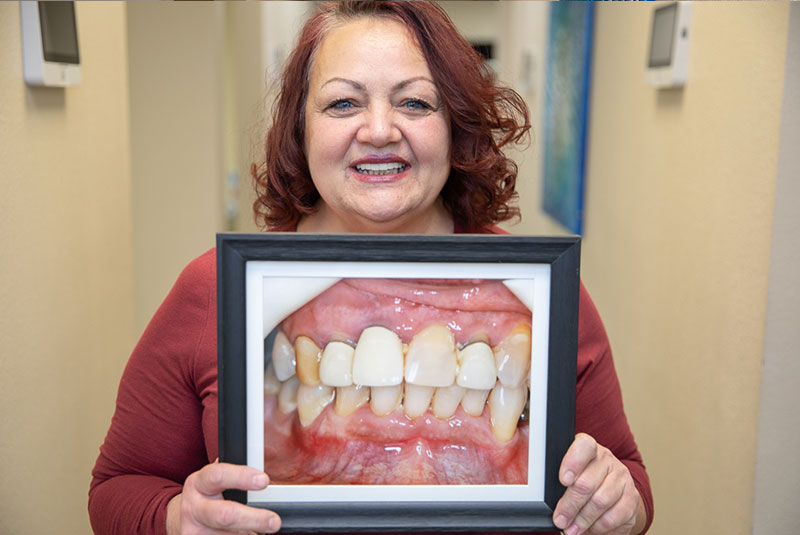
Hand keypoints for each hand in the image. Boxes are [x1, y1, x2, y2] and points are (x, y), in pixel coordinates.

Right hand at [166, 460, 280, 534]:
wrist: (187, 522)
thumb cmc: (210, 498)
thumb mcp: (216, 483)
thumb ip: (234, 477)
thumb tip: (263, 471)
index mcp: (199, 483)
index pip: (219, 476)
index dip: (241, 477)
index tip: (264, 480)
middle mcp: (194, 507)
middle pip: (225, 514)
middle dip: (253, 519)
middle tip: (274, 521)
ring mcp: (194, 530)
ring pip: (230, 534)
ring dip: (249, 532)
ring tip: (258, 529)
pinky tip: (245, 533)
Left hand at [552, 434, 643, 534]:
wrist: (612, 491)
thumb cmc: (582, 480)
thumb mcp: (569, 474)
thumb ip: (559, 481)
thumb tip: (548, 499)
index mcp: (588, 448)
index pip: (583, 446)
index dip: (573, 463)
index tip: (563, 480)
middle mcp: (607, 460)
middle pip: (587, 483)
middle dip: (570, 505)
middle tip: (560, 520)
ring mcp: (622, 478)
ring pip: (600, 502)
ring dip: (583, 520)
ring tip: (571, 529)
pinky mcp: (632, 498)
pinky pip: (614, 516)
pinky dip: (598, 527)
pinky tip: (589, 528)